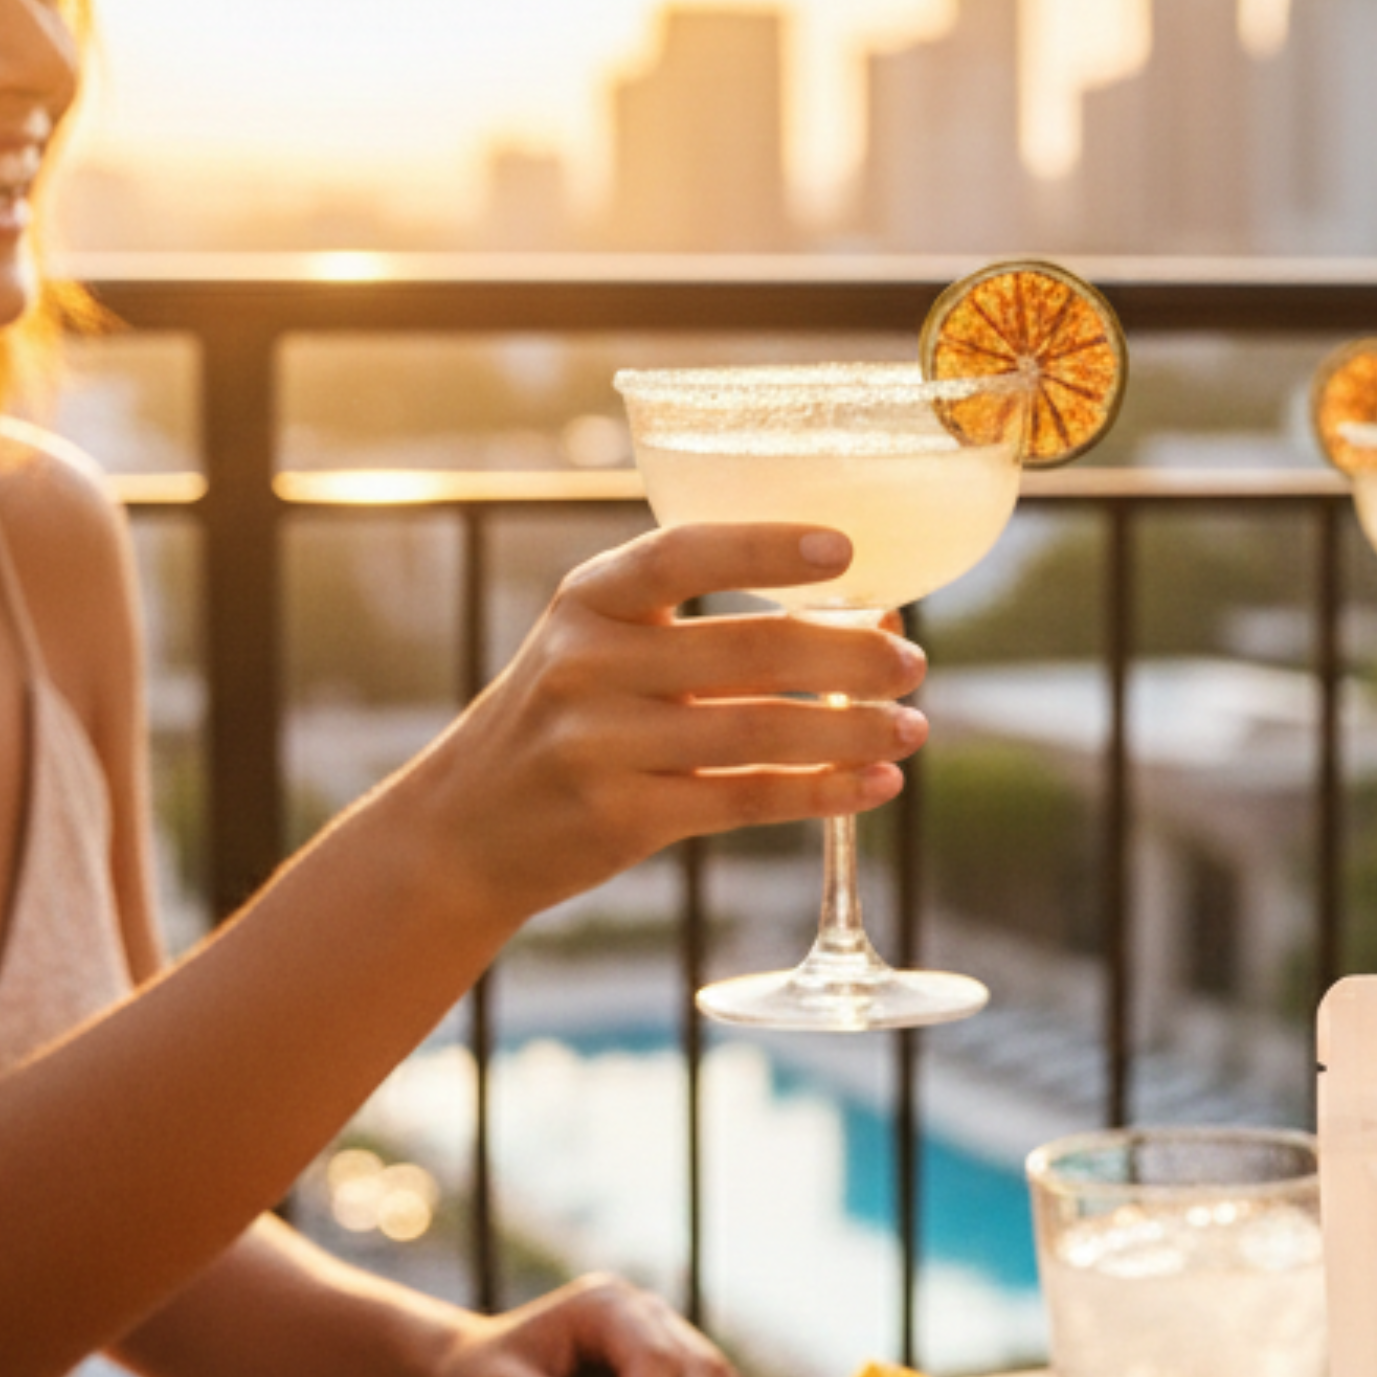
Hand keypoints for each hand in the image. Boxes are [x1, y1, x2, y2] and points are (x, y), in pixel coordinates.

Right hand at [405, 525, 929, 925]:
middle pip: (747, 651)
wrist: (464, 828)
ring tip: (911, 726)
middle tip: (912, 661)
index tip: (846, 548)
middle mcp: (589, 663)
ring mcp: (601, 744)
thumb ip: (708, 631)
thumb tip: (865, 619)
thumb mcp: (603, 651)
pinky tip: (874, 783)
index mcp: (591, 599)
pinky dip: (821, 793)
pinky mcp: (622, 817)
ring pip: (759, 733)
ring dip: (851, 730)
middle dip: (847, 656)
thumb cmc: (568, 722)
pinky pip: (745, 801)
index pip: (684, 554)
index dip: (767, 549)